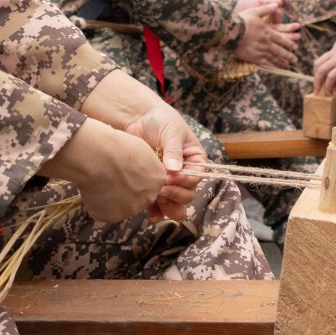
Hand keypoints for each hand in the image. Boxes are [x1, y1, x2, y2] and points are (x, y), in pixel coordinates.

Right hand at [39, 118, 165, 223]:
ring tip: (102, 179)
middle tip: (113, 175)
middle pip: (139, 198)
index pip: (151, 184)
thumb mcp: (142, 151)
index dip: (136, 177)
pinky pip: (105, 211)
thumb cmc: (118, 146)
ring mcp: (130, 210)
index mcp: (158, 181)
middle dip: (128, 190)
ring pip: (122, 206)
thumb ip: (147, 168)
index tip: (125, 169)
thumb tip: (141, 173)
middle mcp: (148, 198)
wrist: (96, 155)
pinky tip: (94, 187)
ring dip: (114, 198)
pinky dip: (99, 202)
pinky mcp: (111, 217)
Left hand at [122, 100, 207, 222]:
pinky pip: (159, 207)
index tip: (169, 176)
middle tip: (161, 187)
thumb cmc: (161, 121)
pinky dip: (156, 212)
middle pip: (188, 195)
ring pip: (176, 205)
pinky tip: (150, 214)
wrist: (139, 119)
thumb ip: (174, 150)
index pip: (196, 178)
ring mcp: (169, 183)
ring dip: (168, 206)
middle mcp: (185, 175)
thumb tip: (174, 170)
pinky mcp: (154, 188)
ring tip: (156, 198)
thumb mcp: (171, 131)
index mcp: (195, 161)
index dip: (184, 181)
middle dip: (176, 194)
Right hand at [232, 0, 298, 67]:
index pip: (281, 39)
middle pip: (280, 50)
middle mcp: (266, 42)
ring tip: (287, 64)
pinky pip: (265, 62)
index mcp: (268, 32)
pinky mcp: (254, 57)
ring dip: (281, 61)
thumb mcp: (255, 11)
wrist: (231, 32)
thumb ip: (266, 9)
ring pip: (274, 57)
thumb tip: (276, 5)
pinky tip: (275, 67)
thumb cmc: (242, 20)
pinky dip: (272, 65)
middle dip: (288, 55)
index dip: (289, 43)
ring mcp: (261, 50)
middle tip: (295, 59)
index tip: (295, 47)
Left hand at [313, 18, 335, 93]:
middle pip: (318, 64)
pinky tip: (331, 92)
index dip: (320, 71)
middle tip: (316, 88)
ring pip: (321, 71)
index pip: (323, 59)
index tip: (321, 80)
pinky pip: (331, 77)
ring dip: (319, 83)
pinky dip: (329, 85)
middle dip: (315, 78)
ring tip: (320, 93)